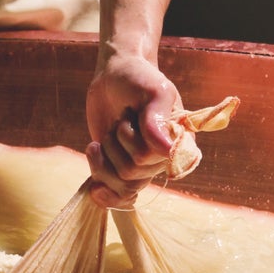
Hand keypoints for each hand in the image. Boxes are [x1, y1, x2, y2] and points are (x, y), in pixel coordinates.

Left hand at [85, 52, 181, 207]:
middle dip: (117, 144)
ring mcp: (142, 167)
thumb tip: (166, 151)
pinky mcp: (121, 171)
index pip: (157, 159)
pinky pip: (116, 196)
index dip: (135, 142)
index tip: (130, 117)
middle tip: (120, 120)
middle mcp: (164, 159)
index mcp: (180, 142)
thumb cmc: (138, 79)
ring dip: (104, 159)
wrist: (115, 76)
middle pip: (134, 173)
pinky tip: (94, 177)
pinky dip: (103, 188)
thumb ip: (157, 119)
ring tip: (106, 136)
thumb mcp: (152, 91)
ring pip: (122, 185)